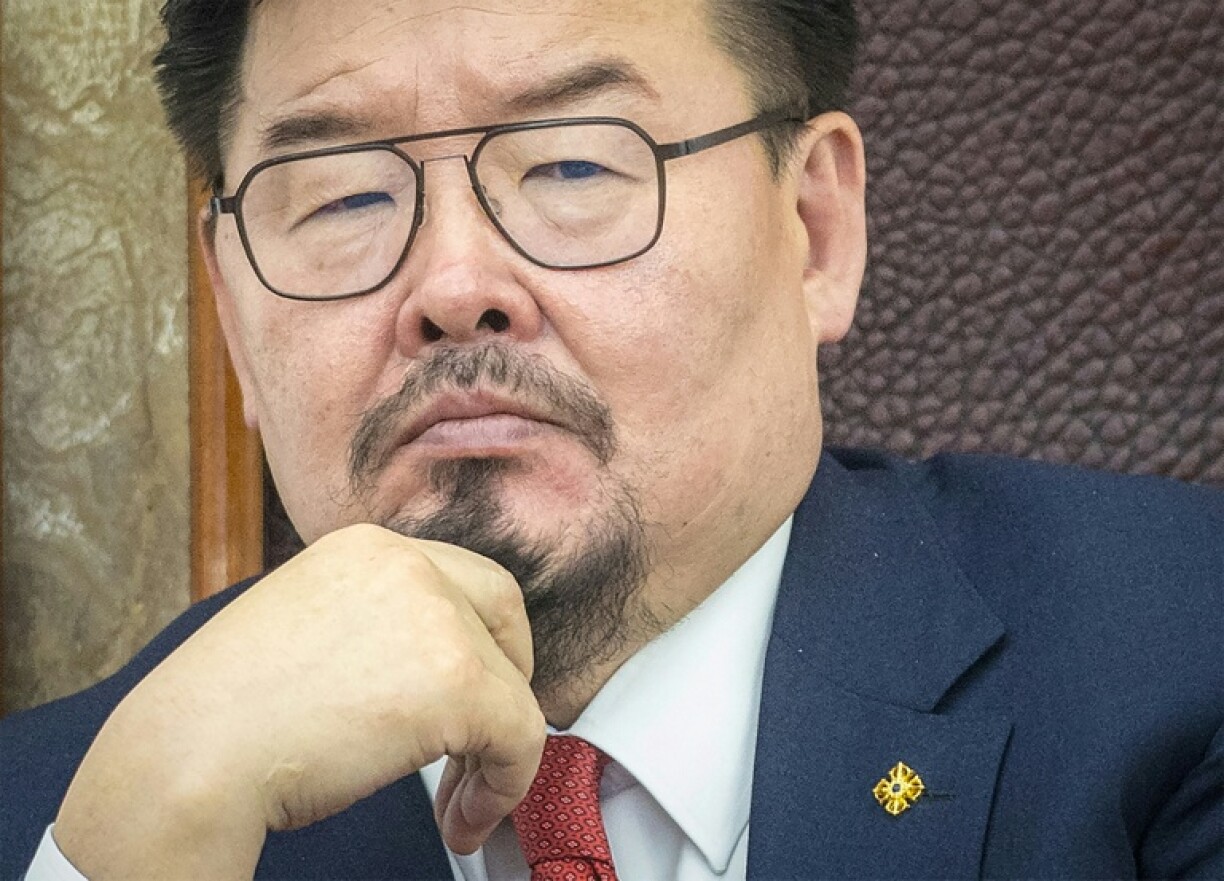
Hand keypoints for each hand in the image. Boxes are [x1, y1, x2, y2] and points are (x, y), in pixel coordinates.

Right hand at [53, 524, 545, 879]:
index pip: (465, 581)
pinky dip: (505, 786)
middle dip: (505, 684)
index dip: (484, 642)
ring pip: (511, 688)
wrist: (189, 755)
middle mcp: (405, 564)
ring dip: (494, 754)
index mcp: (365, 549)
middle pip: (502, 616)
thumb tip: (431, 674)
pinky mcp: (457, 680)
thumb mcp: (310, 631)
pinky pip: (520, 736)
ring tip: (457, 806)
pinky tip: (461, 821)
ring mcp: (435, 616)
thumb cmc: (227, 717)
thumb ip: (375, 630)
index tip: (473, 700)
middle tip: (482, 747)